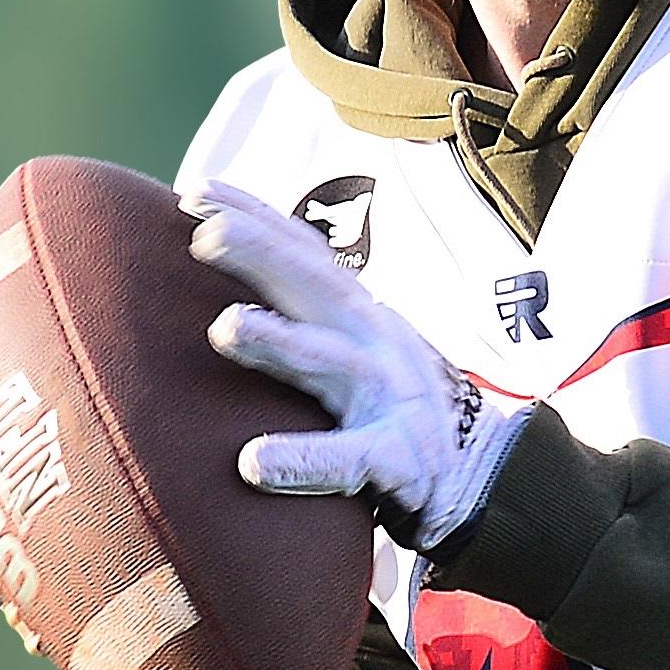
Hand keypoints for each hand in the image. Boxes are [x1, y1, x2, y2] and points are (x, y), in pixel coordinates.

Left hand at [184, 179, 529, 552]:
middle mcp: (373, 343)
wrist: (472, 476)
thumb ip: (300, 316)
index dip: (257, 218)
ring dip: (280, 340)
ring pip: (331, 361)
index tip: (198, 193)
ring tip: (226, 326)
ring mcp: (387, 399)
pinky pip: (347, 458)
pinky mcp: (394, 460)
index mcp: (356, 316)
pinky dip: (302, 460)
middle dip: (263, 254)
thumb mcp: (350, 348)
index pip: (305, 255)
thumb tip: (222, 288)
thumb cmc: (385, 412)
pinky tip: (254, 461)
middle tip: (205, 236)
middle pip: (316, 287)